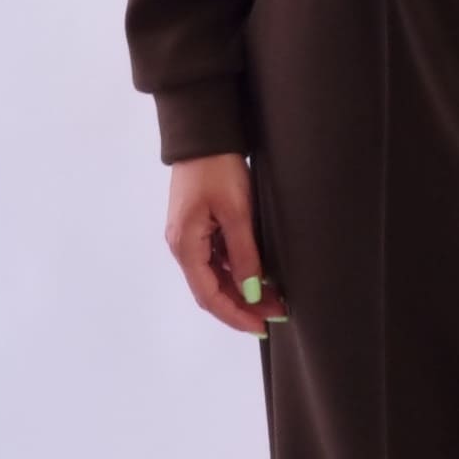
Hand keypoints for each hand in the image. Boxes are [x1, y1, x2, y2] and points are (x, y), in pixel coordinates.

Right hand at [163, 152, 289, 337]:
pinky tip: (258, 273)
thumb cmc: (218, 168)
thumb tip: (253, 291)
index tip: (262, 327)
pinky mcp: (198, 225)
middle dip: (243, 305)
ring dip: (241, 289)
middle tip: (276, 314)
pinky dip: (236, 270)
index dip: (236, 315)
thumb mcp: (236, 210)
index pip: (209, 296)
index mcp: (185, 246)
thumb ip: (243, 253)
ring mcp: (189, 235)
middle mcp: (182, 246)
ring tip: (274, 298)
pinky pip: (216, 258)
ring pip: (215, 275)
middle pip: (211, 289)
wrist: (204, 132)